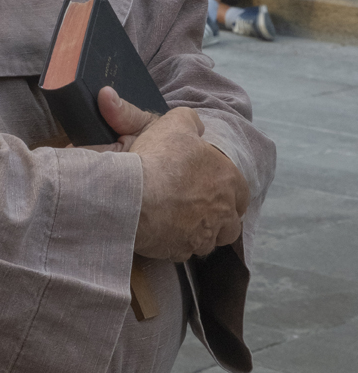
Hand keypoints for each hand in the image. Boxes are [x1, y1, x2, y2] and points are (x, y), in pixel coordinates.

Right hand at [97, 88, 247, 260]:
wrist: (133, 195)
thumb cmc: (160, 158)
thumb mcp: (175, 123)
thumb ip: (190, 120)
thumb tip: (195, 125)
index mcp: (228, 181)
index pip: (240, 192)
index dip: (226, 191)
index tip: (209, 187)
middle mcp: (223, 212)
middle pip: (229, 224)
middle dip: (217, 218)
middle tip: (196, 209)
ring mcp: (202, 236)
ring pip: (207, 241)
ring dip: (197, 233)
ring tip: (177, 222)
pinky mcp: (180, 252)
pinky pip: (182, 251)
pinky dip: (174, 243)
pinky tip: (160, 232)